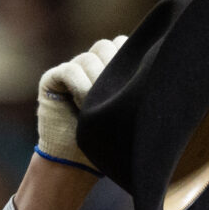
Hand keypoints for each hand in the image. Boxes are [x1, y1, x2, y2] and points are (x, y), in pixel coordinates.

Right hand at [35, 36, 125, 170]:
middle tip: (116, 97)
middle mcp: (89, 66)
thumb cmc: (107, 144)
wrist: (75, 165)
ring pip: (89, 58)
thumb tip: (157, 66)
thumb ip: (136, 89)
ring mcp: (70, 71)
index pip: (121, 44)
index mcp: (109, 69)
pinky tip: (83, 107)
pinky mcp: (51, 79)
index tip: (132, 85)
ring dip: (97, 82)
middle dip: (114, 68)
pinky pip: (70, 70)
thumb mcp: (127, 114)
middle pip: (106, 46)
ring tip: (98, 108)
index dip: (129, 59)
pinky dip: (80, 87)